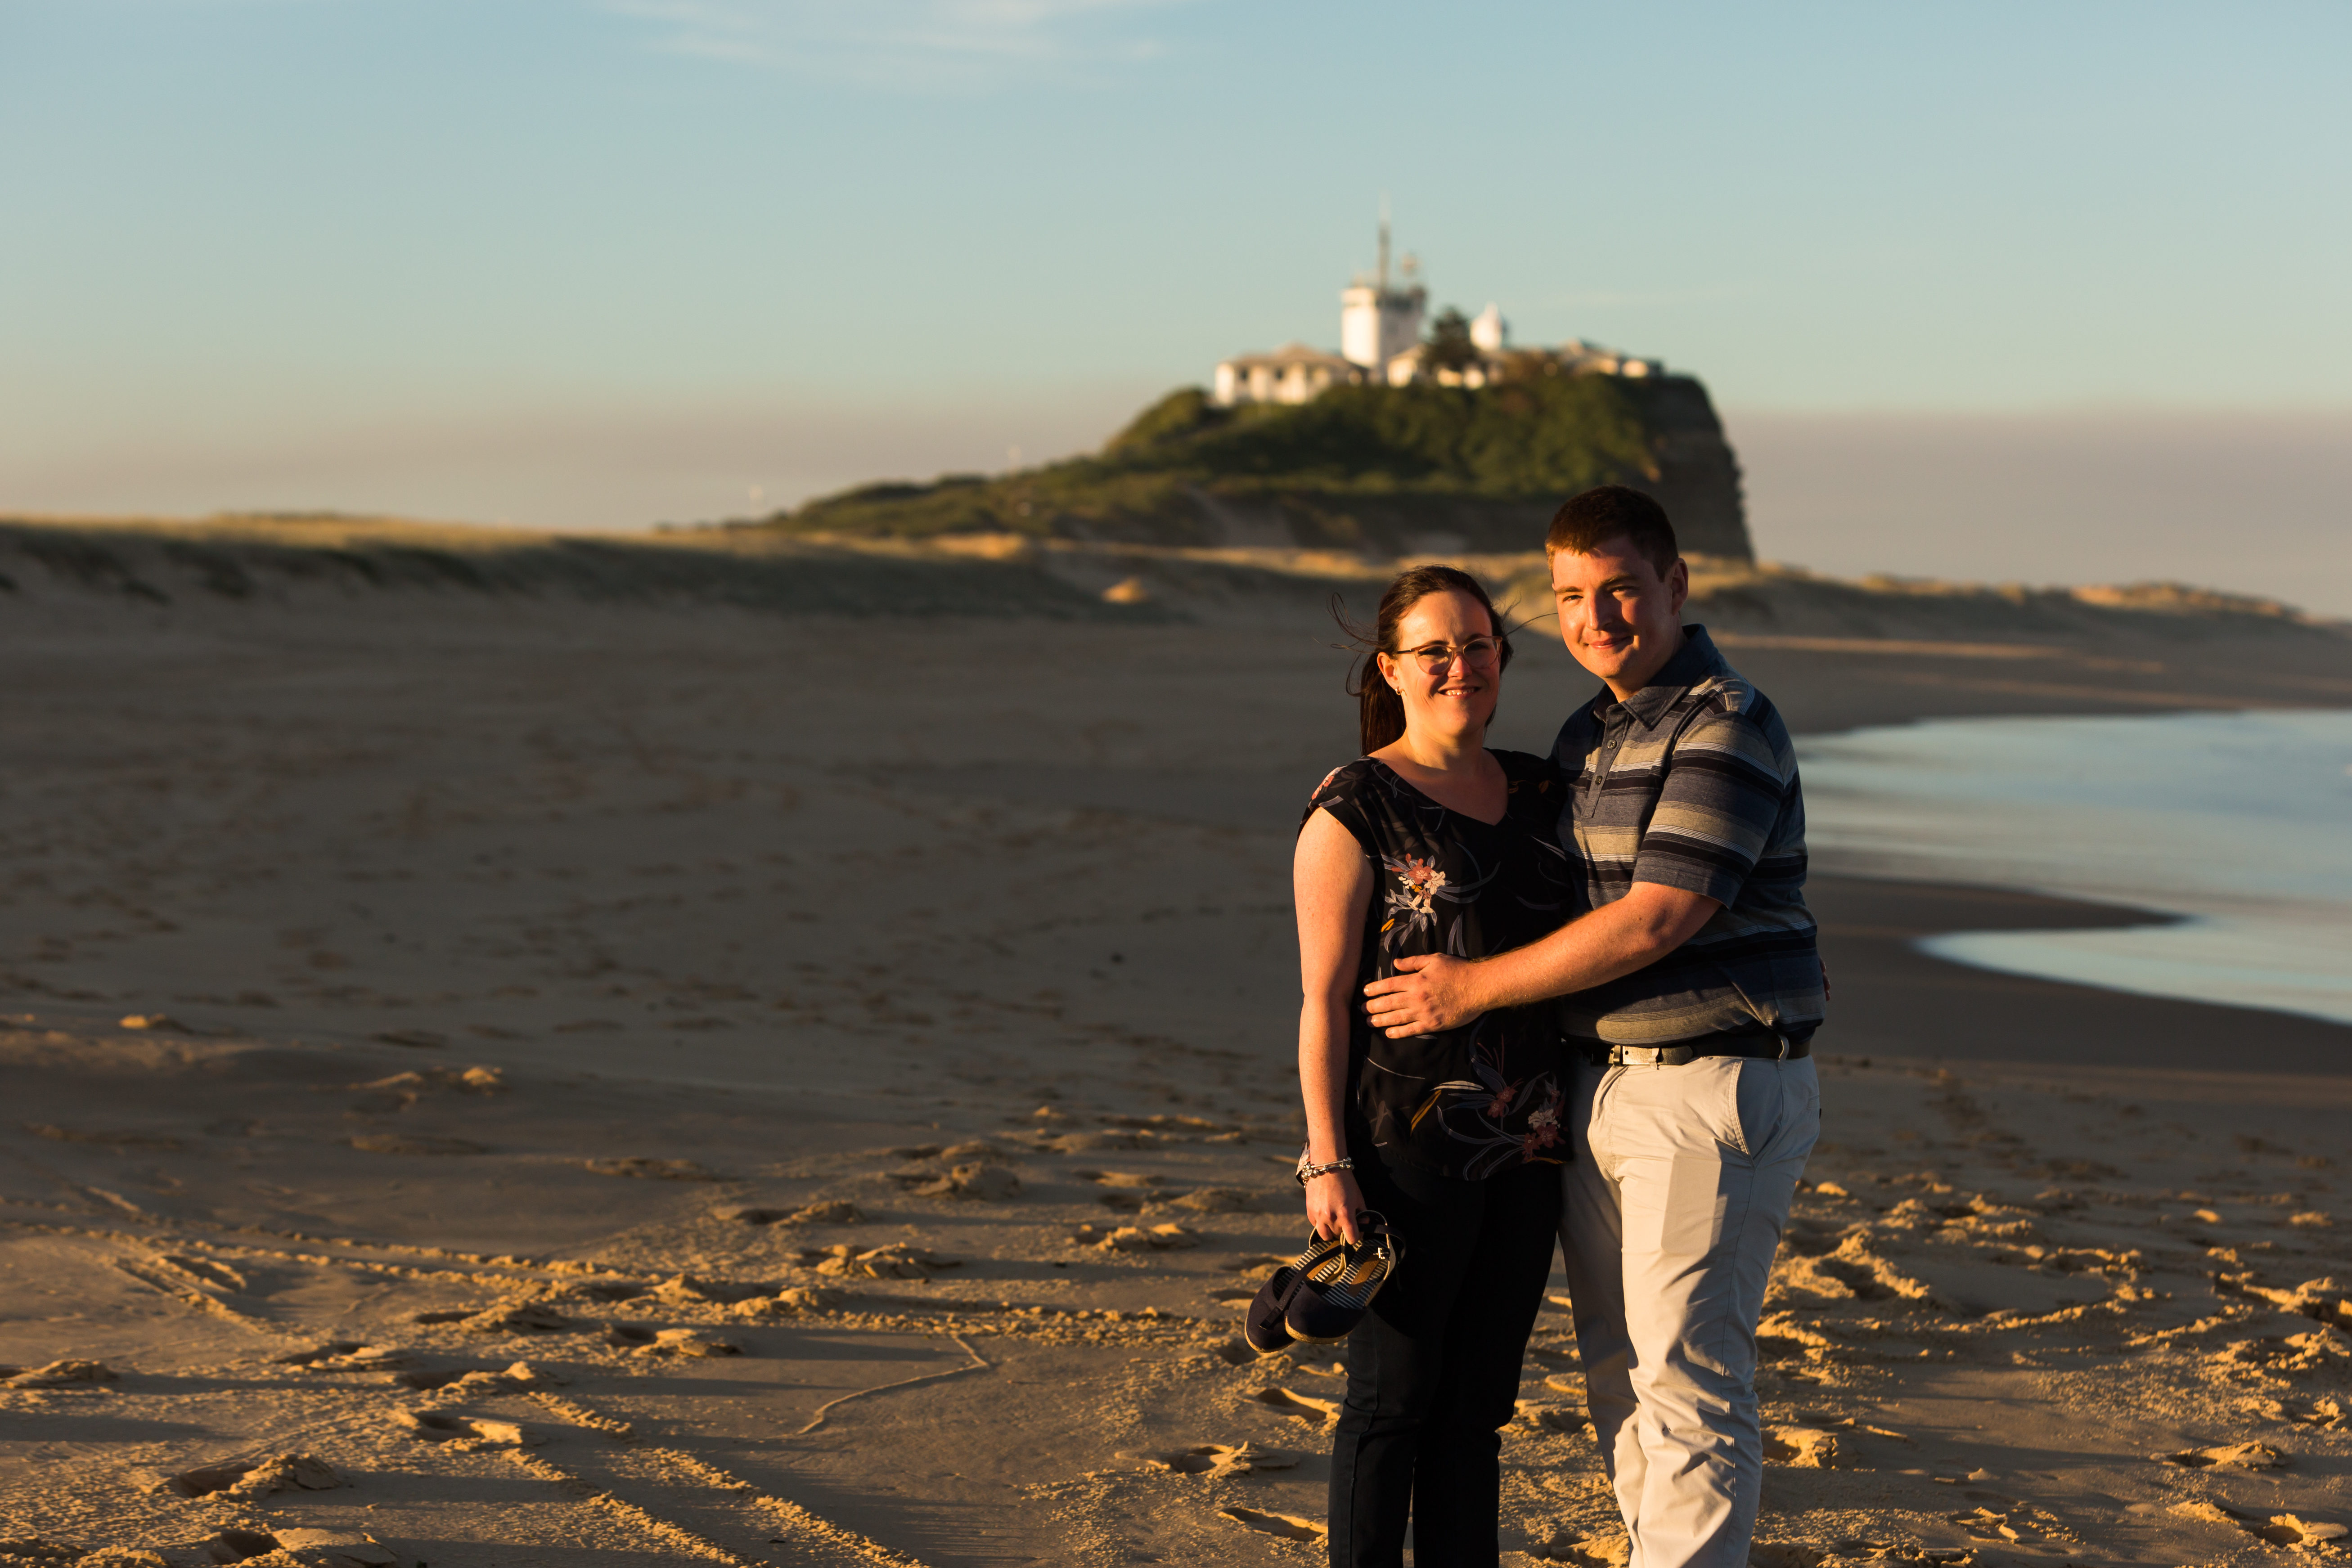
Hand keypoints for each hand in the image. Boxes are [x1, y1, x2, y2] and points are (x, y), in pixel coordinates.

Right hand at [1305, 1169, 1365, 1245]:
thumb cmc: (1346, 1182)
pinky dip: (1320, 1223)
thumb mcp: (1358, 1198)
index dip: (1356, 1236)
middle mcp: (1331, 1218)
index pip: (1352, 1239)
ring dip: (1330, 1231)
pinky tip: (1325, 1213)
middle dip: (1343, 1232)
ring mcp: (1318, 1215)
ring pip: (1325, 1235)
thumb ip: (1362, 1214)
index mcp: (1346, 1215)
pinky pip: (1315, 1225)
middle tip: (1345, 1222)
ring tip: (1334, 1222)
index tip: (1356, 1231)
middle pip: (1338, 1237)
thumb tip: (1362, 1226)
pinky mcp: (1310, 1211)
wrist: (1327, 1167)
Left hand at [1363, 952, 1483, 1036]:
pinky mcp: (1433, 1024)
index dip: (1375, 989)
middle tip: (1362, 1009)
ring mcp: (1424, 1012)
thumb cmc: (1457, 970)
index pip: (1389, 985)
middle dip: (1373, 1006)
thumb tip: (1396, 963)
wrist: (1478, 987)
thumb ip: (1413, 962)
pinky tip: (1388, 1033)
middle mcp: (1416, 997)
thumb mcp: (1434, 959)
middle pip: (1389, 1003)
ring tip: (1369, 1022)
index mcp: (1416, 980)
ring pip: (1396, 1018)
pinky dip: (1398, 1032)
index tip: (1365, 992)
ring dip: (1380, 1020)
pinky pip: (1411, 1030)